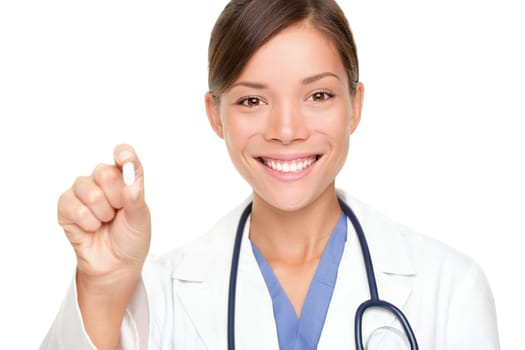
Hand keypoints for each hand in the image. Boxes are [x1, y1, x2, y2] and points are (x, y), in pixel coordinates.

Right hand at [58, 144, 150, 285]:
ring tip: (106, 222)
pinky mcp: (66, 206)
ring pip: (89, 189)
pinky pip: (73, 206)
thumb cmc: (131, 239)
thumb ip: (136, 202)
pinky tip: (92, 228)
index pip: (124, 155)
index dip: (123, 154)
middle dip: (115, 197)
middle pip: (105, 172)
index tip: (125, 159)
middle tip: (119, 212)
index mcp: (126, 179)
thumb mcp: (140, 221)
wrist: (115, 265)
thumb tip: (132, 186)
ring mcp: (83, 192)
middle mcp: (103, 181)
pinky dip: (87, 222)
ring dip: (101, 213)